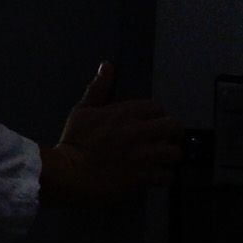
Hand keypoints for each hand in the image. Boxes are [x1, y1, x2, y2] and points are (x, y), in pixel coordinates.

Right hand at [41, 63, 186, 208]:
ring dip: (168, 156)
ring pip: (175, 152)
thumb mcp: (81, 112)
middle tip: (162, 140)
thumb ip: (98, 89)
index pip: (157, 108)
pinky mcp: (144, 177)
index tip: (149, 124)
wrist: (67, 174)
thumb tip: (107, 66)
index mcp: (125, 114)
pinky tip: (153, 176)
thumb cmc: (73, 143)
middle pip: (174, 127)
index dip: (156, 116)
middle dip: (171, 134)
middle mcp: (139, 132)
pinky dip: (162, 177)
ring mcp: (144, 155)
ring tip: (159, 160)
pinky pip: (168, 176)